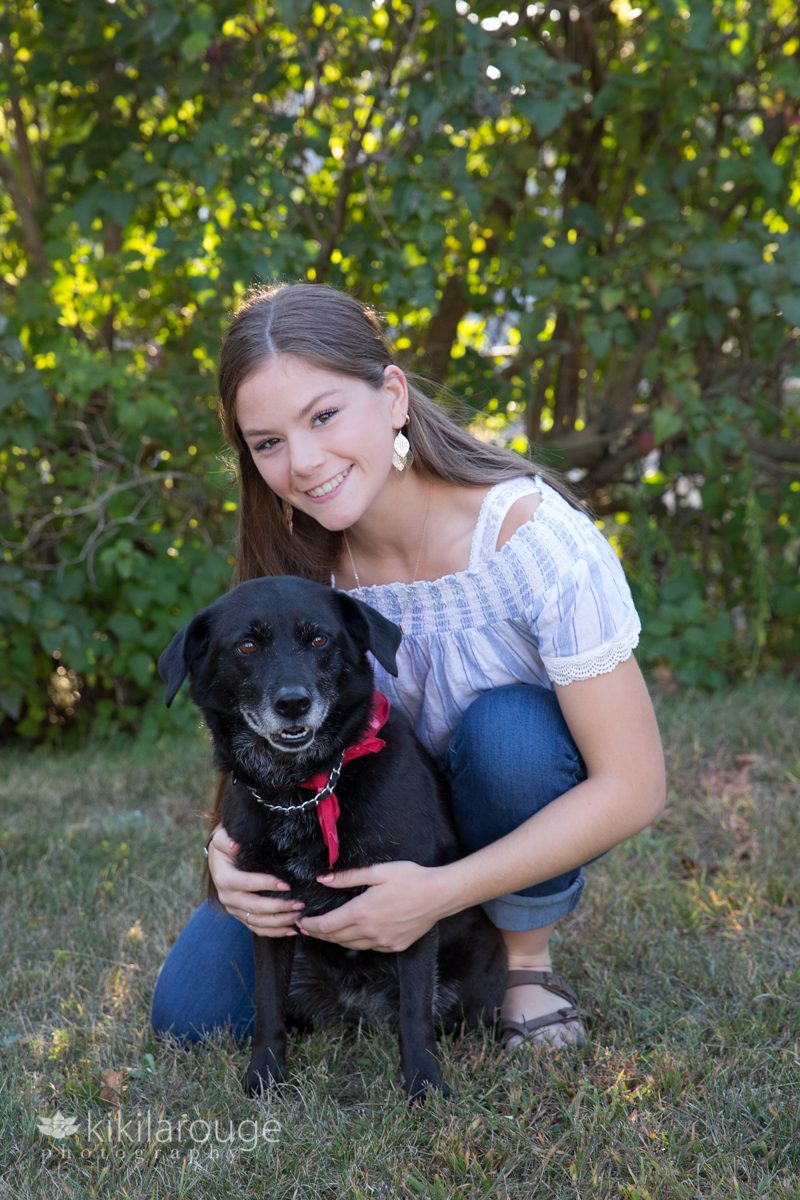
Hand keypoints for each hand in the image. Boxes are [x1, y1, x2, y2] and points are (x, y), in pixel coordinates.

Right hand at [206, 826, 304, 937]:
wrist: (218, 860)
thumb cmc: (225, 846)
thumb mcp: (222, 837)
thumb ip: (226, 839)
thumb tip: (234, 845)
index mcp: (224, 878)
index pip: (247, 884)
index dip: (266, 885)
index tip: (287, 885)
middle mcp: (227, 897)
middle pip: (254, 907)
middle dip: (279, 907)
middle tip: (299, 904)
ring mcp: (234, 909)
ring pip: (257, 922)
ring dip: (279, 922)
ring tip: (299, 916)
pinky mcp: (240, 916)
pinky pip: (257, 928)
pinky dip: (274, 932)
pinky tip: (292, 929)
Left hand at [297, 861, 445, 951]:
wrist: (439, 895)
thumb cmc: (410, 878)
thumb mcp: (377, 872)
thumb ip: (348, 877)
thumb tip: (323, 879)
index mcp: (361, 912)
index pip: (327, 925)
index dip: (311, 925)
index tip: (301, 922)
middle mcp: (369, 931)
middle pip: (335, 938)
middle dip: (318, 933)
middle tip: (306, 928)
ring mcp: (382, 941)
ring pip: (351, 945)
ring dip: (335, 939)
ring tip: (325, 932)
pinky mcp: (394, 946)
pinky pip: (369, 947)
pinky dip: (356, 942)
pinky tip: (354, 935)